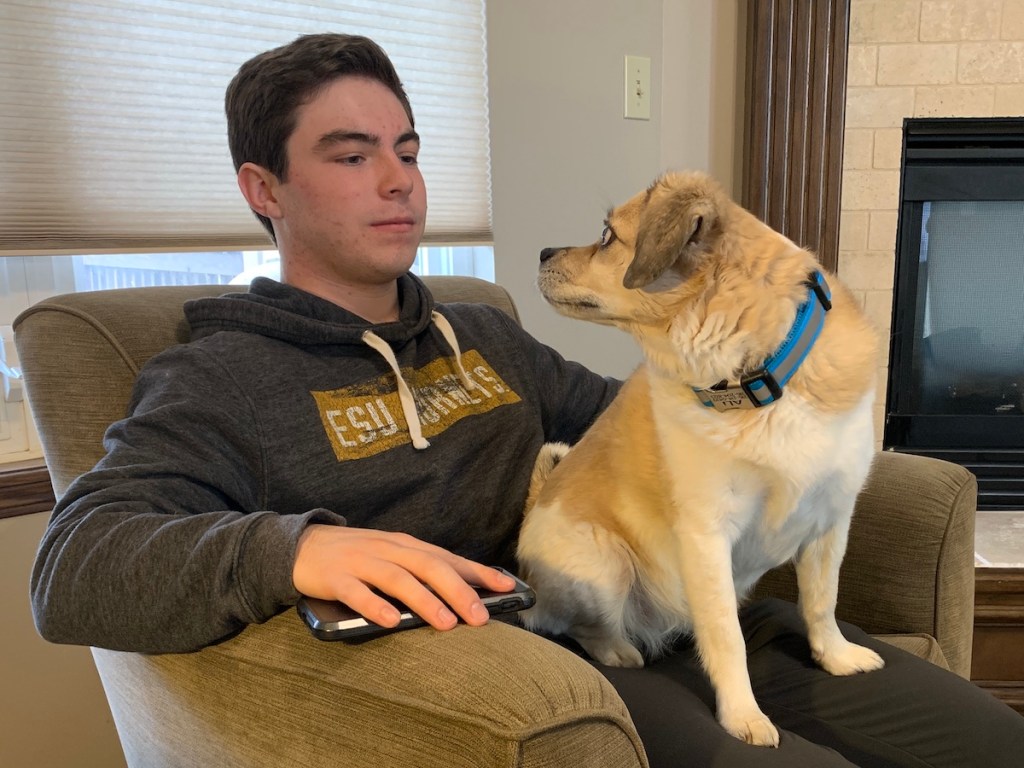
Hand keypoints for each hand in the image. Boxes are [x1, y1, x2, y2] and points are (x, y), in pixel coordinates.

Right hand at [292, 524, 516, 631]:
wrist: (301, 545)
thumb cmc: (356, 555)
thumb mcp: (391, 556)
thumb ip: (420, 571)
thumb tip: (462, 593)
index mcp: (405, 546)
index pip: (448, 557)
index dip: (478, 572)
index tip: (508, 588)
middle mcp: (388, 550)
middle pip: (429, 566)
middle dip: (458, 590)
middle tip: (480, 616)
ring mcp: (361, 561)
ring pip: (398, 579)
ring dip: (424, 600)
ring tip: (446, 622)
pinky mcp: (336, 578)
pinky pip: (357, 593)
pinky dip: (374, 606)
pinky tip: (389, 622)